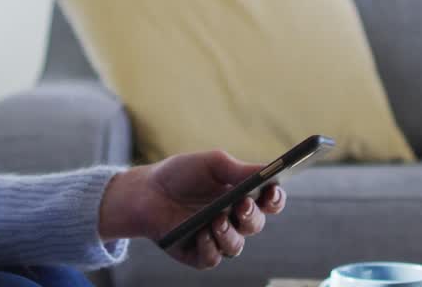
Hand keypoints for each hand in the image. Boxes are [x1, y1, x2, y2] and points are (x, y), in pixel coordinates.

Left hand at [98, 150, 286, 269]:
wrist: (146, 192)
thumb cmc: (181, 174)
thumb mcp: (212, 163)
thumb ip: (240, 169)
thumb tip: (269, 170)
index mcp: (243, 196)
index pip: (270, 202)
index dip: (275, 199)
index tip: (272, 191)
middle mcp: (234, 220)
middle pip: (256, 224)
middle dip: (251, 215)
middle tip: (241, 204)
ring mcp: (217, 239)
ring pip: (237, 245)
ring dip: (230, 233)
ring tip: (216, 220)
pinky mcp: (199, 254)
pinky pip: (214, 257)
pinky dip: (210, 246)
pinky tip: (202, 233)